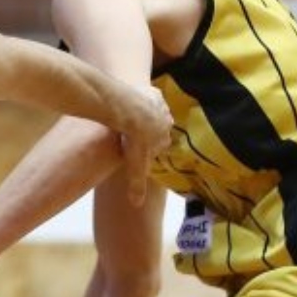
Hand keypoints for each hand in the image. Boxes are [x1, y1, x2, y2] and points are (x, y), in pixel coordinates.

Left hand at [113, 85, 173, 206]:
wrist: (131, 111)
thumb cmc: (135, 140)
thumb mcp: (135, 165)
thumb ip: (136, 184)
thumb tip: (136, 205)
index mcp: (164, 139)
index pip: (160, 144)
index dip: (149, 146)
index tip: (137, 147)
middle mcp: (168, 122)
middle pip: (158, 127)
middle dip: (148, 129)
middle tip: (131, 131)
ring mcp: (162, 106)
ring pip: (154, 111)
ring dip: (145, 114)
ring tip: (128, 117)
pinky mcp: (153, 92)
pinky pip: (148, 96)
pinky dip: (141, 98)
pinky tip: (129, 101)